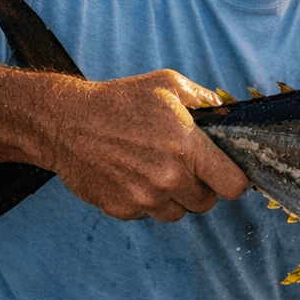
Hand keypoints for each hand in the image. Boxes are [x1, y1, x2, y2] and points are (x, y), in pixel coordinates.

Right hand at [41, 70, 249, 222]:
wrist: (66, 122)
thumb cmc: (119, 100)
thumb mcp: (168, 85)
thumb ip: (205, 100)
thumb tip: (228, 112)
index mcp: (187, 148)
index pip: (233, 185)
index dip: (234, 181)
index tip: (226, 174)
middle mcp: (169, 177)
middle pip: (207, 202)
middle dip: (201, 187)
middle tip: (184, 167)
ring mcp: (145, 197)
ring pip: (178, 212)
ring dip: (174, 197)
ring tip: (155, 170)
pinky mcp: (123, 209)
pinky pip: (148, 214)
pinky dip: (145, 200)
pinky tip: (132, 175)